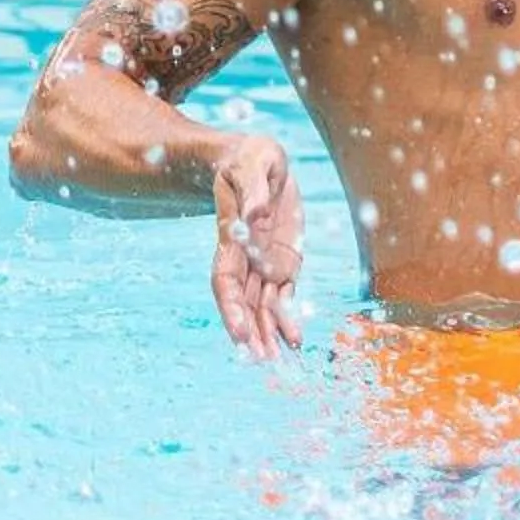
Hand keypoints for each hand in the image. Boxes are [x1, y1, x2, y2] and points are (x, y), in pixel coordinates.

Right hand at [210, 136, 303, 359]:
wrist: (255, 158)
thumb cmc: (250, 157)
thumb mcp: (254, 163)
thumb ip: (254, 190)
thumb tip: (256, 214)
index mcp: (232, 238)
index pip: (226, 280)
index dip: (231, 307)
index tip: (240, 332)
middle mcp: (245, 256)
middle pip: (244, 301)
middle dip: (252, 331)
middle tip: (262, 361)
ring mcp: (263, 260)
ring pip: (263, 304)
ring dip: (269, 331)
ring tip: (279, 361)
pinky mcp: (283, 258)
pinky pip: (284, 292)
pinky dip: (287, 315)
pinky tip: (293, 339)